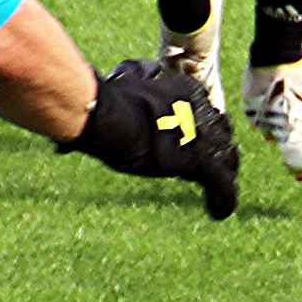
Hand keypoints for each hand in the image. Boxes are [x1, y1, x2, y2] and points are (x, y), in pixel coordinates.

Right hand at [62, 58, 239, 218]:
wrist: (104, 113)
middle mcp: (199, 110)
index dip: (203, 130)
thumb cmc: (100, 101)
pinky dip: (223, 200)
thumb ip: (118, 96)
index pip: (205, 111)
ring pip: (226, 159)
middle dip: (219, 151)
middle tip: (214, 169)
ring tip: (219, 195)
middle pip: (221, 133)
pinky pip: (222, 183)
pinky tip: (219, 213)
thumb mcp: (115, 87)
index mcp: (184, 90)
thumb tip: (75, 129)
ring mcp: (200, 135)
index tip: (193, 144)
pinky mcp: (197, 159)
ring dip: (224, 177)